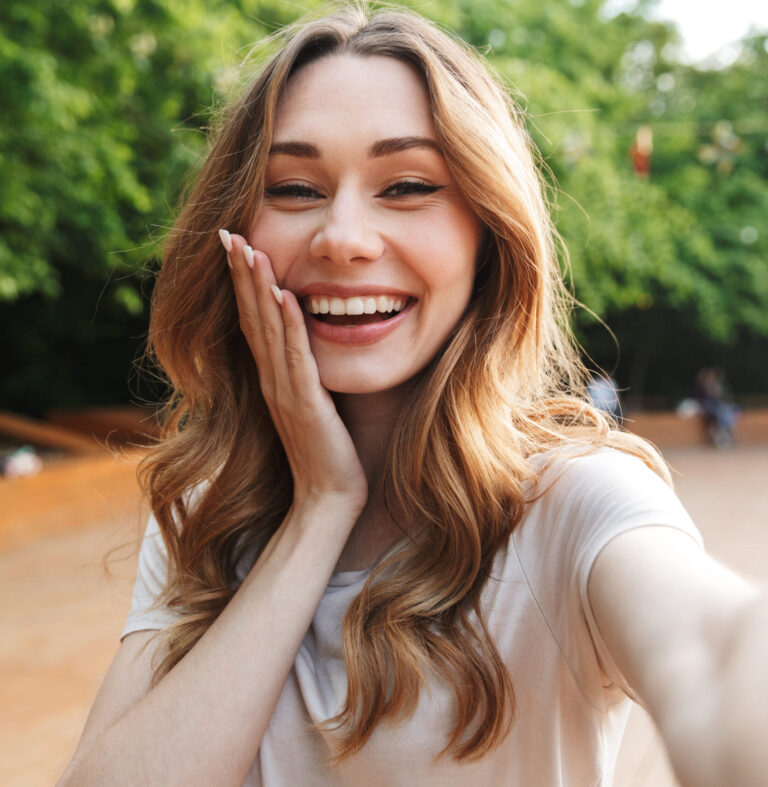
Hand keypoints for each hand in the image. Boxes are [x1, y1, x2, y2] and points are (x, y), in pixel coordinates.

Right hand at [220, 229, 367, 515]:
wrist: (328, 497)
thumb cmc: (325, 452)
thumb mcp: (310, 404)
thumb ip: (304, 374)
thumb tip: (311, 340)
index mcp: (273, 377)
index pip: (252, 321)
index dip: (242, 283)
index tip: (236, 245)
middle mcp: (272, 379)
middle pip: (251, 317)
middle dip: (241, 273)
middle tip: (228, 232)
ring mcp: (285, 391)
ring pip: (268, 331)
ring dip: (258, 288)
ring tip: (248, 249)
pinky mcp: (306, 404)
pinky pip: (297, 358)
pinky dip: (290, 325)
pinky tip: (285, 296)